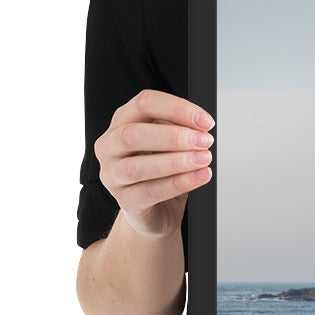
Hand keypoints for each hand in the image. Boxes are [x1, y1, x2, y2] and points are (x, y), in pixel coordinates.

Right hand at [94, 89, 214, 237]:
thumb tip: (200, 128)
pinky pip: (150, 192)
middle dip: (174, 137)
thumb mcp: (171, 144)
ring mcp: (112, 176)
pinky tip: (199, 176)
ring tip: (203, 159)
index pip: (144, 104)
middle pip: (133, 134)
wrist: (156, 210)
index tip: (205, 121)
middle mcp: (110, 147)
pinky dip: (179, 183)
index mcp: (121, 123)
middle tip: (204, 141)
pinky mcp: (125, 201)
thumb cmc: (162, 172)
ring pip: (138, 166)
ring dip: (176, 161)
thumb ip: (180, 130)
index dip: (177, 109)